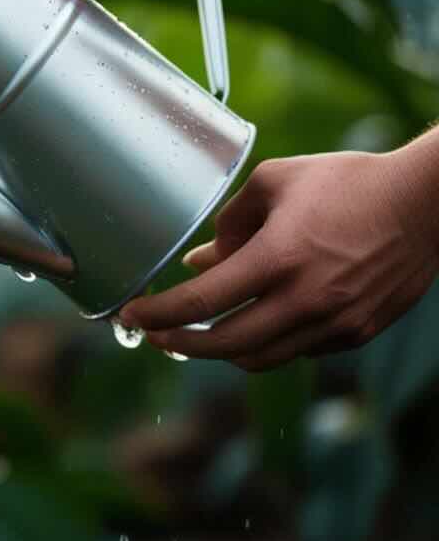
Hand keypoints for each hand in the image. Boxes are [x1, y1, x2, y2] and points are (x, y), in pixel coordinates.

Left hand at [118, 150, 438, 370]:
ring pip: (259, 358)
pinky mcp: (356, 334)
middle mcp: (306, 299)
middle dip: (178, 343)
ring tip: (196, 333)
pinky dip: (265, 343)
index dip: (158, 315)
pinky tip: (252, 322)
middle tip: (154, 334)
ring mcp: (334, 323)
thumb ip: (229, 223)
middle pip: (223, 345)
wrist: (427, 203)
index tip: (130, 317)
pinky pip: (295, 351)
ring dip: (220, 351)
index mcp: (278, 257)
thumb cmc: (347, 182)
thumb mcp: (276, 182)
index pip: (202, 301)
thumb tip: (197, 260)